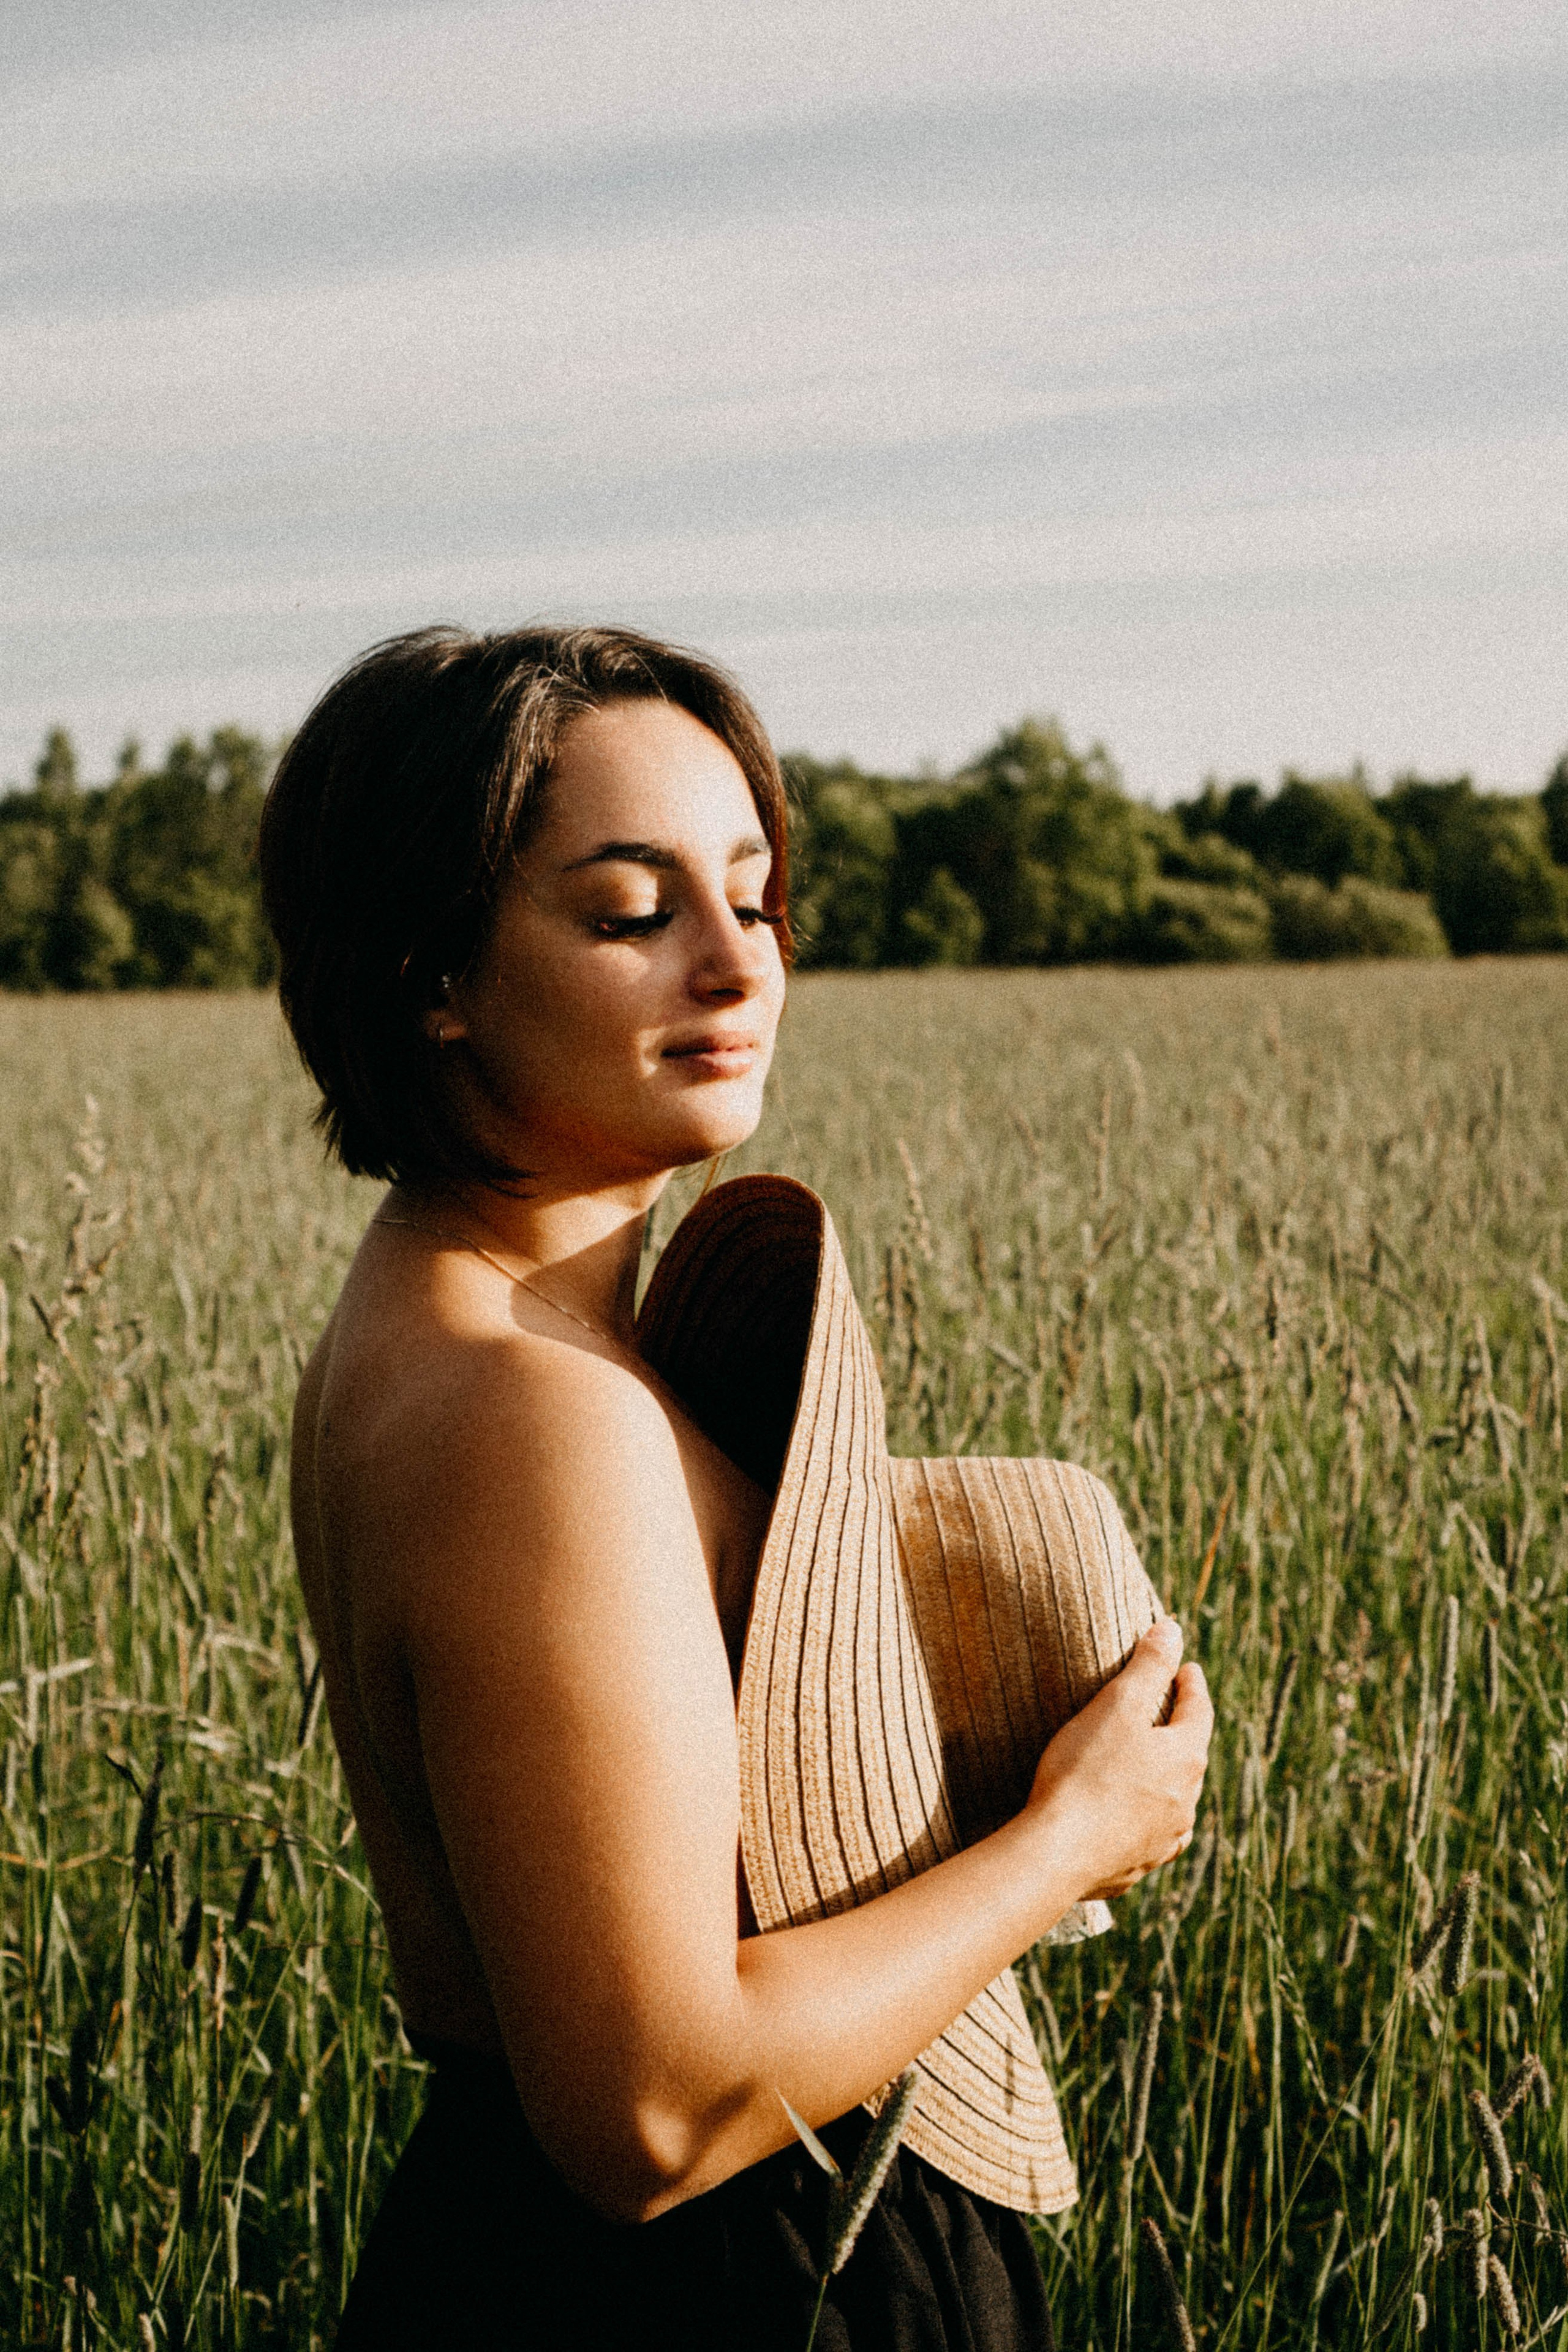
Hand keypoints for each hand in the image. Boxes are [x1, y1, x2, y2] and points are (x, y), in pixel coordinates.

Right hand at [1024, 1619, 1212, 1902]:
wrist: (1057, 1852)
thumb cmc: (1084, 1772)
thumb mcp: (1116, 1705)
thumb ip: (1148, 1666)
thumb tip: (1175, 1629)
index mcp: (1185, 1758)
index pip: (1199, 1711)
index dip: (1192, 1685)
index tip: (1187, 1669)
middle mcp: (1185, 1802)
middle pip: (1191, 1757)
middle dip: (1182, 1732)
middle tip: (1170, 1713)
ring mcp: (1164, 1840)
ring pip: (1176, 1802)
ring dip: (1167, 1781)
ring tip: (1151, 1768)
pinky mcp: (1138, 1867)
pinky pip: (1151, 1838)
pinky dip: (1147, 1821)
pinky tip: (1133, 1822)